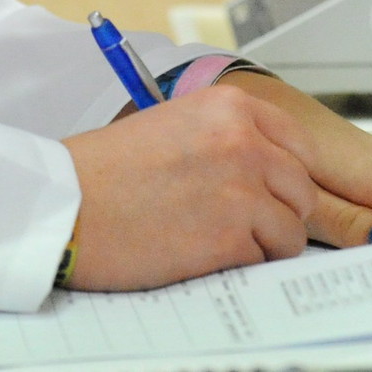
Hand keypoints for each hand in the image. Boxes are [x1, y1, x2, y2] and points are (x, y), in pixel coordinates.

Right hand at [59, 87, 371, 290]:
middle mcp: (244, 143)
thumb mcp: (175, 124)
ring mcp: (242, 192)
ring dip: (262, 242)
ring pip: (290, 231)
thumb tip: (271, 166)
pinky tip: (200, 251)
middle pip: (302, 189)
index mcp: (230, 107)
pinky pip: (263, 260)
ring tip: (216, 237)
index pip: (300, 143)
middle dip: (278, 210)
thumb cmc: (108, 168)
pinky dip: (238, 264)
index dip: (289, 172)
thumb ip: (226, 135)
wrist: (69, 205)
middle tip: (241, 220)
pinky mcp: (231, 239)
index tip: (277, 188)